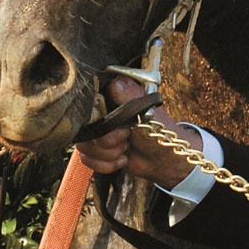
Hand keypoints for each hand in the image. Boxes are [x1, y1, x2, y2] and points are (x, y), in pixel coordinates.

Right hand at [76, 77, 199, 187]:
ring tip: (126, 149)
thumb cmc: (159, 132)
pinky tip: (121, 159)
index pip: (89, 105)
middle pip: (85, 130)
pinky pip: (86, 159)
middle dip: (108, 142)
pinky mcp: (97, 150)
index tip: (121, 126)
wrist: (164, 160)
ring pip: (85, 146)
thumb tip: (114, 83)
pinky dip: (106, 164)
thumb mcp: (145, 111)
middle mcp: (101, 113)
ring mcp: (98, 132)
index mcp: (112, 97)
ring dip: (108, 154)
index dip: (102, 121)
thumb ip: (129, 97)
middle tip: (127, 138)